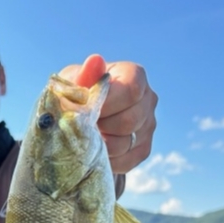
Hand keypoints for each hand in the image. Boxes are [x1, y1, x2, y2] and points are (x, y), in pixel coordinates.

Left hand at [60, 54, 157, 173]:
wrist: (80, 118)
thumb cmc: (77, 94)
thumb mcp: (74, 83)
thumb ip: (83, 76)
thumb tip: (95, 61)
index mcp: (134, 76)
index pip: (132, 90)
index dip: (108, 104)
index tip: (87, 110)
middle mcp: (148, 100)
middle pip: (129, 121)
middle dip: (101, 127)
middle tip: (81, 127)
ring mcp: (149, 126)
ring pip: (126, 143)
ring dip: (100, 145)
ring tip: (85, 137)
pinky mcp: (143, 149)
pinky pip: (126, 161)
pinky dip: (105, 159)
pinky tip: (93, 150)